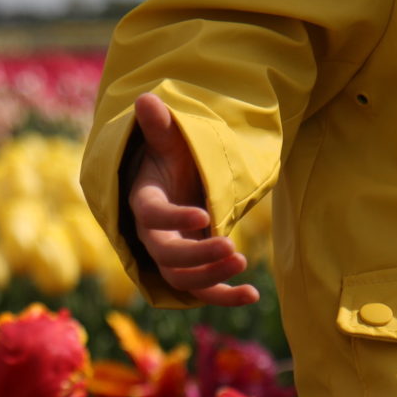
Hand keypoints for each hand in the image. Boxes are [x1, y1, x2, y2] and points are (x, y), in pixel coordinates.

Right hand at [128, 93, 259, 305]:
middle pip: (166, 256)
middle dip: (198, 256)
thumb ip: (159, 125)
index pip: (152, 217)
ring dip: (212, 276)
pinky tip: (253, 296)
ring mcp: (171, 256)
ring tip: (243, 262)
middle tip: (233, 248)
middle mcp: (153, 235)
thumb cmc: (169, 159)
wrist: (172, 184)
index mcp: (144, 202)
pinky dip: (225, 297)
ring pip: (183, 278)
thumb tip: (146, 99)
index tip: (204, 216)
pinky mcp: (191, 269)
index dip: (174, 220)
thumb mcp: (167, 140)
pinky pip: (203, 291)